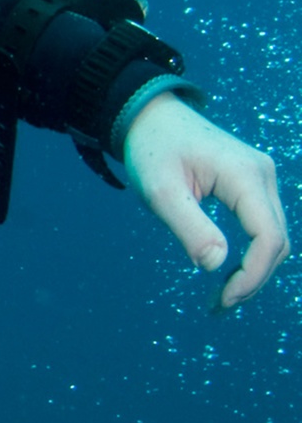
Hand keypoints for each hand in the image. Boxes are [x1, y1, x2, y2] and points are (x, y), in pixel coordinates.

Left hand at [123, 91, 289, 308]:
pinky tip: (227, 273)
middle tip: (218, 307)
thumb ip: (190, 228)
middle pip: (276, 241)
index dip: (253, 275)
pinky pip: (262, 225)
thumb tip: (217, 266)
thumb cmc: (150, 150)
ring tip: (221, 298)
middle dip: (253, 279)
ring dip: (254, 269)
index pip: (268, 238)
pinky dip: (250, 253)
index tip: (224, 300)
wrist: (146, 115)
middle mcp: (262, 175)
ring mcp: (260, 178)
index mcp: (245, 175)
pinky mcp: (251, 183)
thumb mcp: (160, 191)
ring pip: (272, 236)